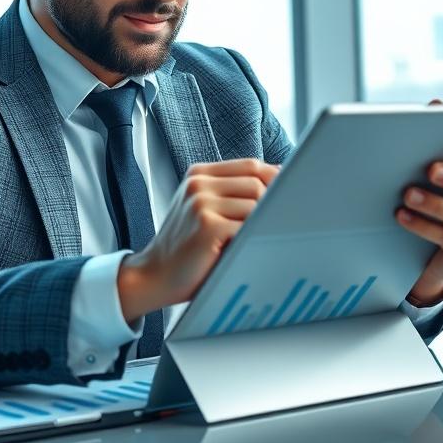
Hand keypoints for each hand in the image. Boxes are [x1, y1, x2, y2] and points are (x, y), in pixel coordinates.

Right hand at [117, 158, 279, 323]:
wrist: (154, 277)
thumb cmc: (188, 249)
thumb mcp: (205, 210)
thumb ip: (233, 194)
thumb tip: (282, 181)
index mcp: (198, 175)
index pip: (251, 165)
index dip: (274, 180)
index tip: (288, 197)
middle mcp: (198, 184)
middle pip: (257, 182)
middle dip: (271, 205)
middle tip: (269, 227)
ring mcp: (201, 202)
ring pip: (257, 203)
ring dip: (260, 224)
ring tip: (250, 241)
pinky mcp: (207, 225)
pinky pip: (249, 226)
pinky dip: (252, 239)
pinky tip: (242, 251)